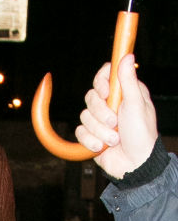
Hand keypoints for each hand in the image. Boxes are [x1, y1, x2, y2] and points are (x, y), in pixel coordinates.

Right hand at [75, 54, 157, 178]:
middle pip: (90, 96)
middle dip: (101, 112)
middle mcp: (110, 105)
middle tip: (115, 121)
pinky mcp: (90, 135)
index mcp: (124, 94)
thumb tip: (127, 55)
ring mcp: (99, 120)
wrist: (134, 164)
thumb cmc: (142, 134)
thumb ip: (127, 80)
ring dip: (100, 130)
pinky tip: (102, 147)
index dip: (101, 82)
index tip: (107, 91)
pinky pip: (79, 132)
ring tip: (114, 139)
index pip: (104, 76)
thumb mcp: (136, 104)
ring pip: (84, 116)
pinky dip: (90, 140)